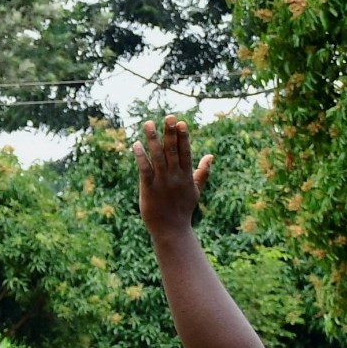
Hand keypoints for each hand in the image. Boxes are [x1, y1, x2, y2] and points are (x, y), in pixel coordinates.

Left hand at [131, 116, 213, 236]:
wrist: (172, 230)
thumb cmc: (183, 210)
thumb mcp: (196, 190)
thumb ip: (203, 172)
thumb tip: (211, 156)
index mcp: (186, 176)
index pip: (185, 152)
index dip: (183, 137)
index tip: (181, 123)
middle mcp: (175, 176)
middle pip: (172, 151)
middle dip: (170, 133)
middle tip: (169, 116)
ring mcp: (162, 182)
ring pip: (157, 157)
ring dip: (153, 139)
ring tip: (148, 123)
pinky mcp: (149, 189)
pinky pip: (144, 170)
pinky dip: (141, 157)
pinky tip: (136, 144)